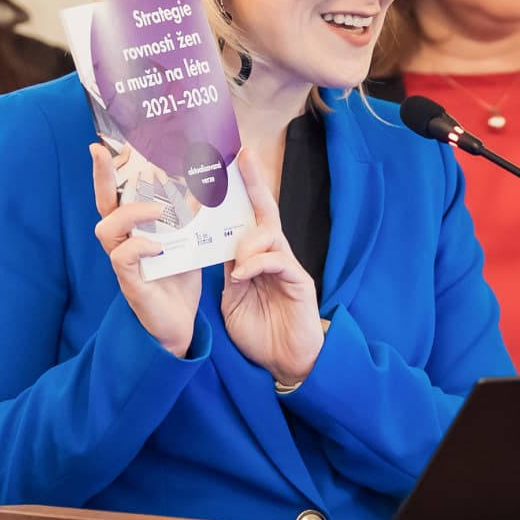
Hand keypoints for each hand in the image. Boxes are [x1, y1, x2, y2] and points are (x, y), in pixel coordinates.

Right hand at [91, 142, 200, 356]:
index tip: (99, 147)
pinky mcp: (130, 283)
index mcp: (134, 230)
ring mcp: (123, 263)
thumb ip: (190, 217)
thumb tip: (205, 184)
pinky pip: (123, 258)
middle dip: (103, 178)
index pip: (115, 197)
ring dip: (133, 214)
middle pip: (103, 206)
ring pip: (107, 229)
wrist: (180, 323)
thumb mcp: (188, 241)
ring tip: (159, 211)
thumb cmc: (179, 279)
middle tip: (104, 154)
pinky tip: (158, 247)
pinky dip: (140, 247)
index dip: (105, 173)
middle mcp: (122, 243)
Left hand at [219, 145, 323, 386]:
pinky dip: (257, 263)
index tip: (230, 164)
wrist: (286, 364)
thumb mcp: (233, 300)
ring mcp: (288, 267)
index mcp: (256, 258)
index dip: (242, 192)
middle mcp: (274, 256)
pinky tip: (244, 274)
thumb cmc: (261, 333)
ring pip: (270, 233)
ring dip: (247, 242)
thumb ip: (229, 273)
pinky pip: (277, 260)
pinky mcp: (300, 282)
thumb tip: (219, 248)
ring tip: (237, 265)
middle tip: (244, 155)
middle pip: (265, 212)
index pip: (247, 218)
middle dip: (255, 183)